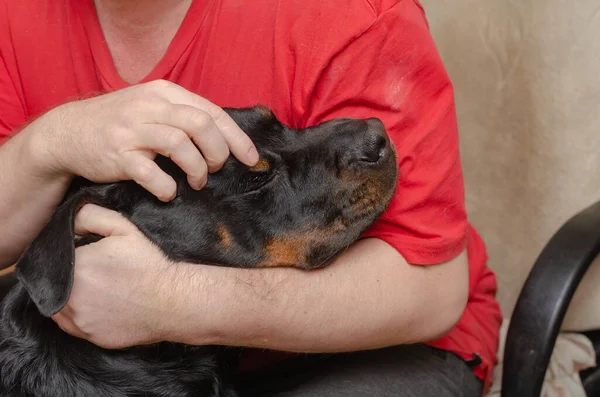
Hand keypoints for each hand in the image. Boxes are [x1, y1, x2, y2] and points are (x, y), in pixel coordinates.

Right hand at [39, 80, 258, 200]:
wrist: (67, 133)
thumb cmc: (119, 124)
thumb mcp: (151, 107)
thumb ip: (183, 116)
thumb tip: (225, 139)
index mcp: (164, 93)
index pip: (212, 111)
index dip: (236, 137)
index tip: (250, 158)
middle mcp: (149, 107)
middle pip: (201, 124)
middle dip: (218, 152)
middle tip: (216, 169)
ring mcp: (132, 130)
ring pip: (180, 144)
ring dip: (197, 169)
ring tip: (196, 183)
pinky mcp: (117, 154)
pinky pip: (151, 173)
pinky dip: (167, 187)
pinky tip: (168, 192)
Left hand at [52, 204, 182, 348]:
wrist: (174, 301)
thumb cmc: (150, 265)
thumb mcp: (124, 228)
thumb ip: (91, 216)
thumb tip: (69, 217)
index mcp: (77, 267)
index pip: (56, 257)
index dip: (72, 254)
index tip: (87, 255)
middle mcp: (71, 297)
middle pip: (55, 282)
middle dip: (70, 275)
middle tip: (94, 271)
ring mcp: (80, 321)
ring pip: (59, 305)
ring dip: (70, 295)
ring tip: (97, 288)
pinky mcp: (90, 337)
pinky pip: (73, 324)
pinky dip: (80, 314)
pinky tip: (100, 304)